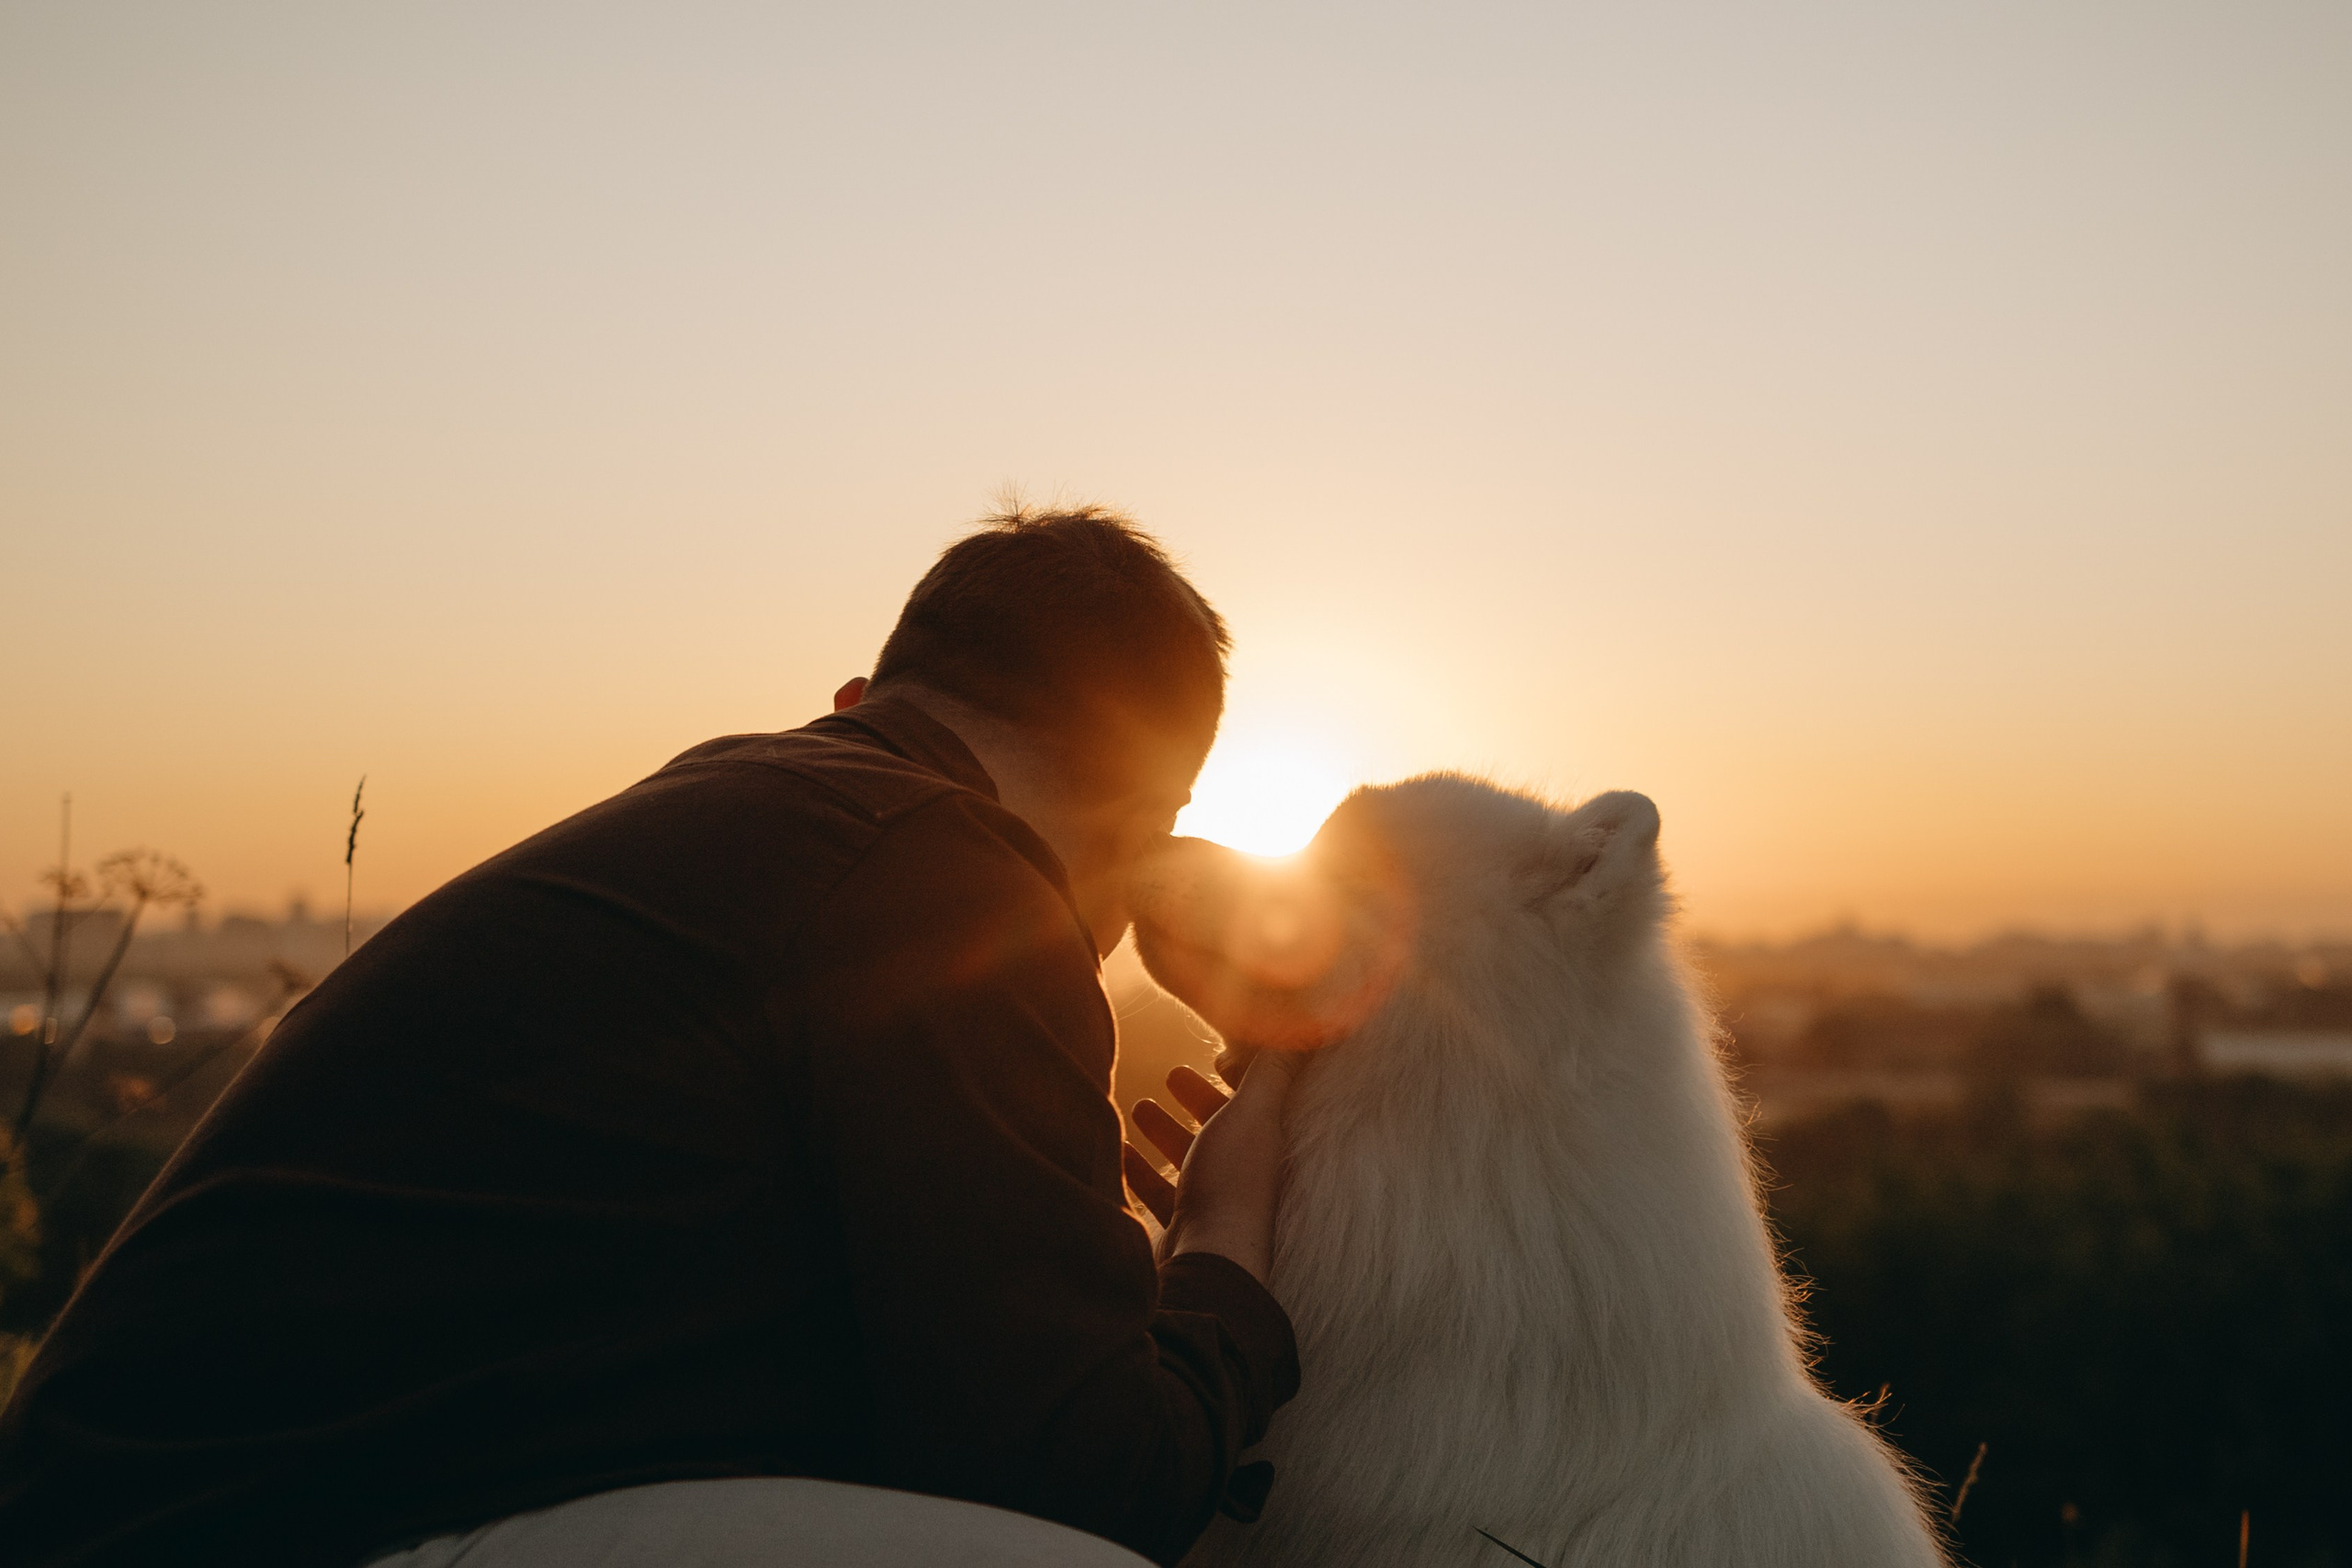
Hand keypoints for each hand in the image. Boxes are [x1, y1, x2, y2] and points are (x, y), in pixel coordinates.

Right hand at [1122, 1044, 1295, 1283]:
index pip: (1258, 1099)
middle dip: (1197, 1099)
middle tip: (1172, 1076)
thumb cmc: (1232, 1183)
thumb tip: (1309, 1027)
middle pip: (1222, 1127)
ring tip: (1139, 1107)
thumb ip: (1271, 1071)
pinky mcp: (1185, 1227)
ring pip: (1191, 1158)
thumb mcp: (1253, 1114)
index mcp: (1266, 1141)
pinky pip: (1161, 1194)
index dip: (1239, 1076)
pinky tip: (1120, 1153)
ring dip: (1166, 1131)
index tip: (1217, 1057)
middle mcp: (1246, 1172)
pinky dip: (1142, 1171)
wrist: (1208, 1264)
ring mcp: (1216, 1202)